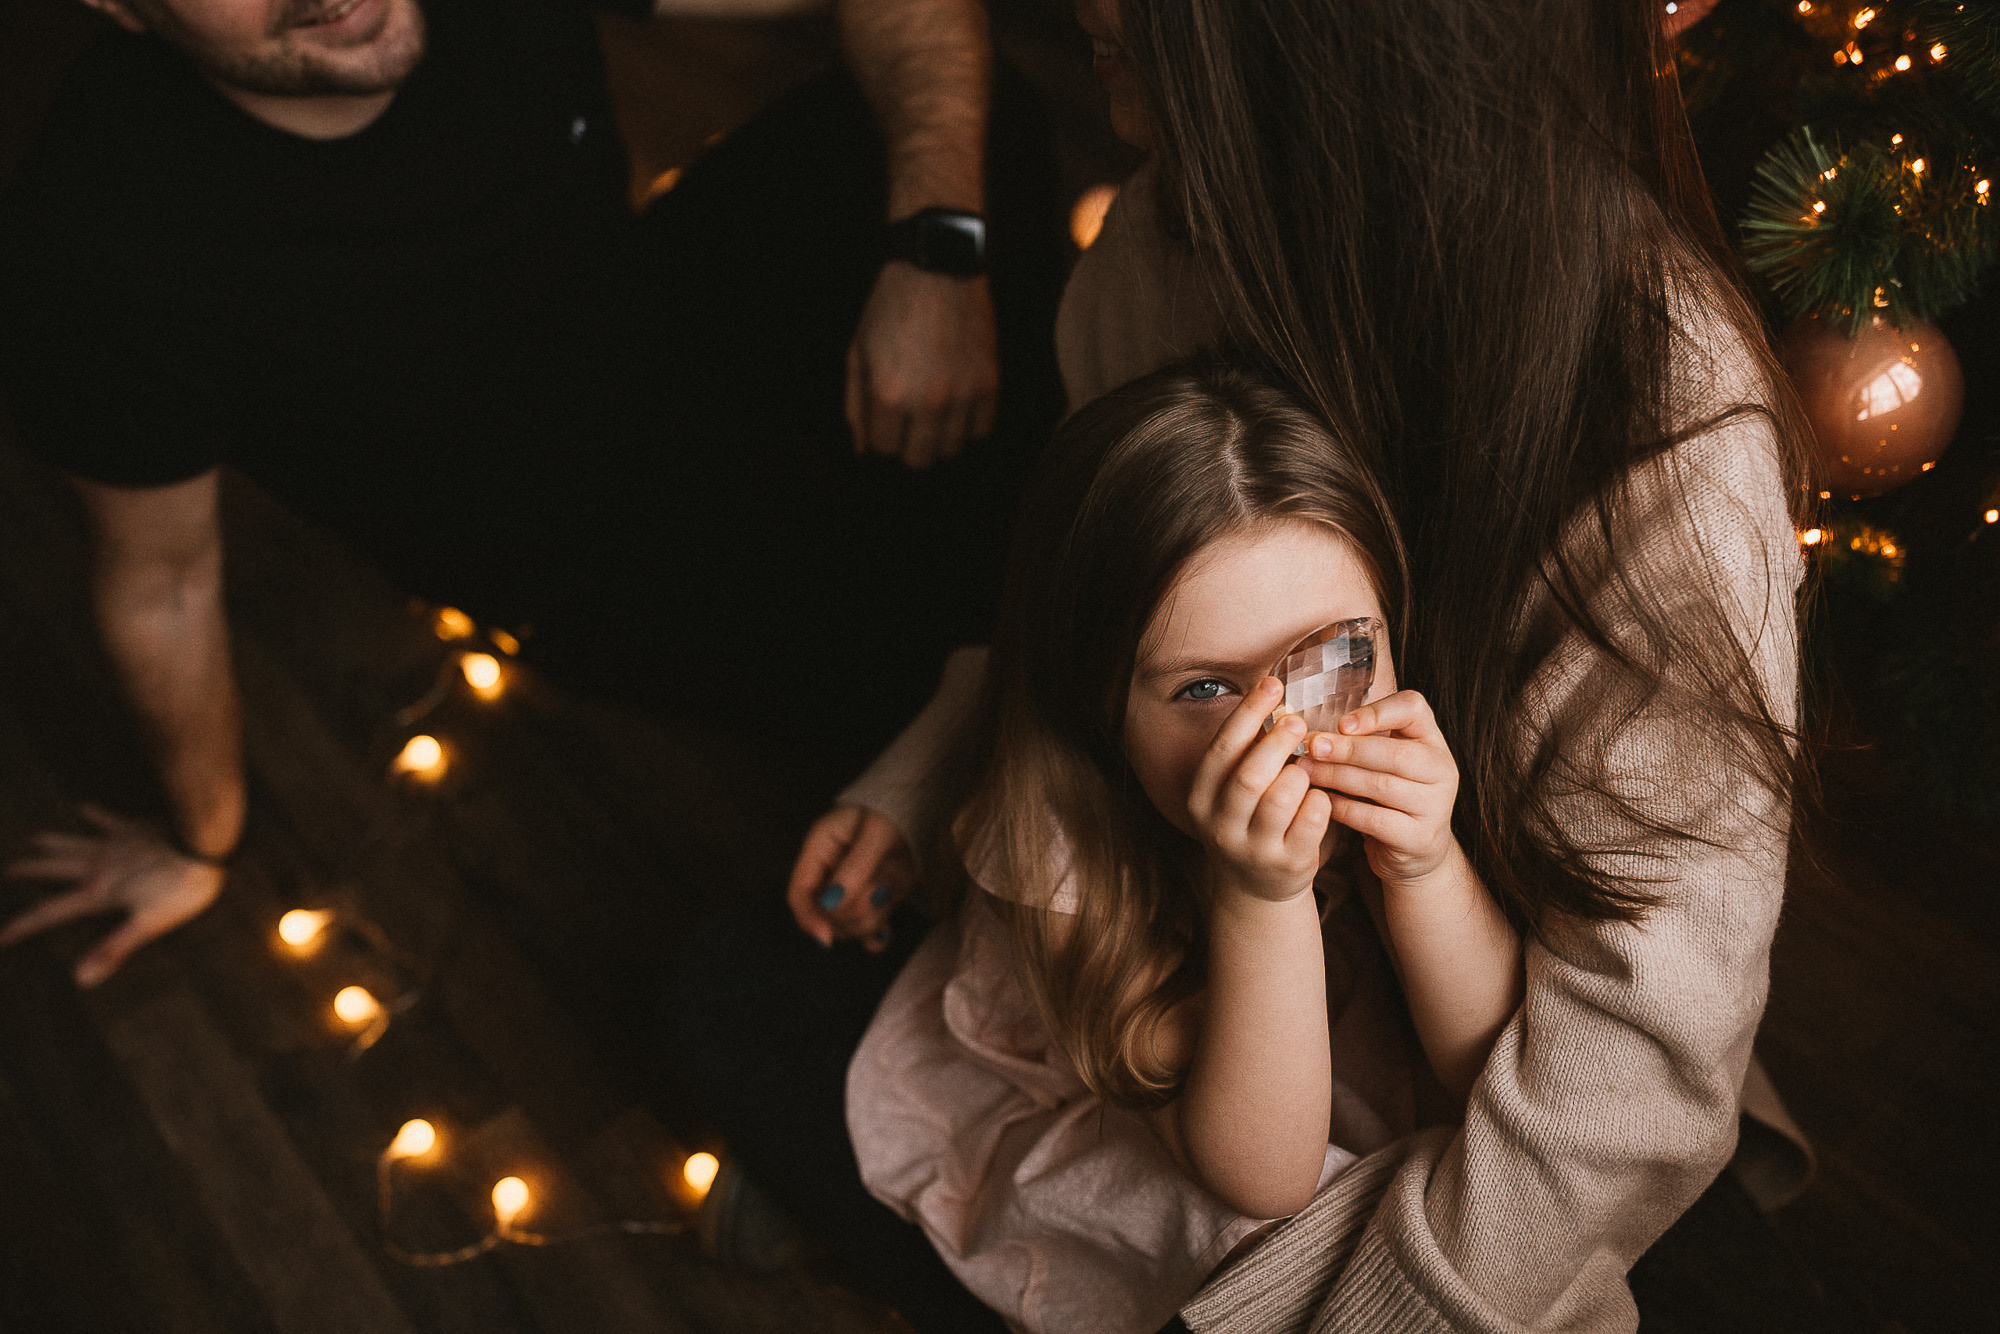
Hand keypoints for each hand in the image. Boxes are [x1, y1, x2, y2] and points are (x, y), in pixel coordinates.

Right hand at [1, 804, 224, 985]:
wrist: (200, 845)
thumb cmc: (180, 888)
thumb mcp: (148, 925)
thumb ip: (113, 949)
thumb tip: (80, 978)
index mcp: (98, 893)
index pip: (49, 914)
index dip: (22, 927)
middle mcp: (97, 867)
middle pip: (53, 870)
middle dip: (29, 872)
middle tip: (7, 872)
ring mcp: (113, 845)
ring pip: (72, 843)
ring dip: (52, 842)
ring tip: (33, 839)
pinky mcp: (133, 829)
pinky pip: (107, 820)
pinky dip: (94, 815)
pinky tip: (83, 807)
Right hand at [786, 805, 916, 950]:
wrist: (921, 811)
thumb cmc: (893, 813)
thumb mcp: (876, 833)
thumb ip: (856, 866)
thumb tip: (832, 904)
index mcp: (819, 850)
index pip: (800, 892)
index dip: (808, 917)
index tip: (824, 937)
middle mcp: (830, 874)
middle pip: (823, 916)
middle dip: (849, 913)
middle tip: (876, 891)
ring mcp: (852, 891)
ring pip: (846, 926)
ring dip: (867, 919)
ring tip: (886, 891)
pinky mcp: (873, 901)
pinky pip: (866, 931)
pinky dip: (875, 937)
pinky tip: (886, 932)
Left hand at [845, 263, 998, 468]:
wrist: (938, 265)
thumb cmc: (891, 307)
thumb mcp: (858, 352)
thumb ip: (856, 406)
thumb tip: (863, 451)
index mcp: (889, 394)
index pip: (883, 449)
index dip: (881, 435)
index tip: (885, 418)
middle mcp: (928, 401)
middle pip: (919, 460)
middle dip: (908, 445)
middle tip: (908, 421)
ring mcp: (963, 394)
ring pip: (952, 450)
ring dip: (939, 437)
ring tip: (934, 410)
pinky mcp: (990, 383)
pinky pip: (982, 430)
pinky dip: (969, 424)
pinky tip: (958, 404)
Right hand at [1185, 678, 1331, 903]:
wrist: (1256, 887)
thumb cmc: (1250, 820)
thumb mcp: (1232, 790)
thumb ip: (1247, 751)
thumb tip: (1272, 691)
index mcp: (1201, 797)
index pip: (1222, 748)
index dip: (1248, 712)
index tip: (1273, 683)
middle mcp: (1220, 825)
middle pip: (1249, 776)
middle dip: (1276, 742)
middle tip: (1298, 721)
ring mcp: (1252, 849)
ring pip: (1280, 800)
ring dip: (1299, 775)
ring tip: (1308, 765)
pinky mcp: (1286, 865)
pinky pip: (1309, 824)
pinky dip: (1320, 802)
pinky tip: (1323, 794)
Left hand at [1300, 690, 1460, 887]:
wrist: (1413, 851)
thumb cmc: (1388, 797)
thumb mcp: (1383, 763)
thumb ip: (1361, 742)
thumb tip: (1312, 734)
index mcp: (1432, 741)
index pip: (1413, 708)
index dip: (1377, 712)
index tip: (1341, 724)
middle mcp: (1442, 771)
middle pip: (1396, 752)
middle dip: (1348, 749)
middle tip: (1312, 747)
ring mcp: (1435, 806)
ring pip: (1382, 785)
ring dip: (1337, 776)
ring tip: (1307, 771)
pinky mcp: (1419, 838)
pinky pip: (1375, 819)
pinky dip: (1344, 808)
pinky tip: (1322, 801)